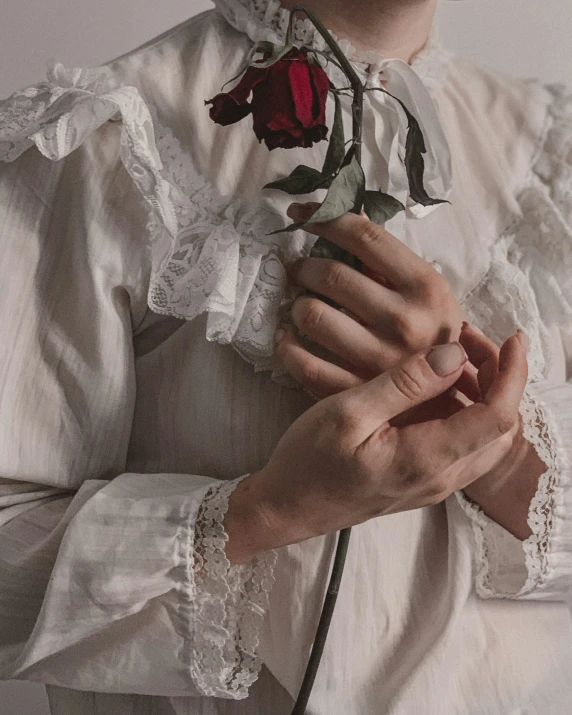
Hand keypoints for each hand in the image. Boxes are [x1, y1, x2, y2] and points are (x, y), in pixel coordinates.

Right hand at [225, 330, 527, 563]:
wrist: (288, 508)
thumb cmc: (308, 462)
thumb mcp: (348, 412)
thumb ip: (404, 385)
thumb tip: (454, 356)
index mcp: (426, 459)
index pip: (497, 416)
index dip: (512, 373)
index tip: (511, 338)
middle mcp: (441, 478)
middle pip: (503, 429)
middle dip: (503, 379)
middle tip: (471, 341)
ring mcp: (434, 484)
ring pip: (488, 440)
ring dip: (488, 396)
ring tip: (459, 359)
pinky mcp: (424, 482)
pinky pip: (467, 447)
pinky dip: (470, 413)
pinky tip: (442, 390)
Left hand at [279, 204, 477, 411]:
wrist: (450, 404)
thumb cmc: (436, 340)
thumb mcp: (431, 296)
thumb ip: (392, 263)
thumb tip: (344, 215)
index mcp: (427, 288)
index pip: (366, 237)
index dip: (324, 217)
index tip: (300, 215)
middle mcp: (405, 321)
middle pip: (331, 275)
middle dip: (304, 266)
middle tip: (299, 269)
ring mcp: (379, 360)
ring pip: (312, 316)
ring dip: (297, 304)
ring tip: (301, 304)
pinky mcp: (356, 393)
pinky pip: (302, 362)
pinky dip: (285, 344)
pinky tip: (287, 336)